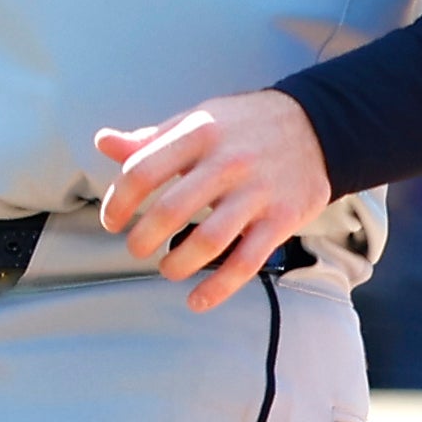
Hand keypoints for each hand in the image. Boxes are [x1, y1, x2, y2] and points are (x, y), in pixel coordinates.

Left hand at [91, 92, 330, 311]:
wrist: (317, 125)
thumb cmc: (243, 126)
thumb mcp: (198, 121)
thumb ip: (151, 139)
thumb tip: (104, 142)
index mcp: (199, 132)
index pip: (142, 171)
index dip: (117, 203)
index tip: (112, 222)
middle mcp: (228, 161)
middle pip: (171, 210)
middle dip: (143, 239)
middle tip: (137, 249)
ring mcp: (258, 191)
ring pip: (208, 241)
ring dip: (176, 265)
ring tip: (166, 268)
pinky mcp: (283, 218)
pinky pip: (246, 261)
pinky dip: (218, 288)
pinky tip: (197, 300)